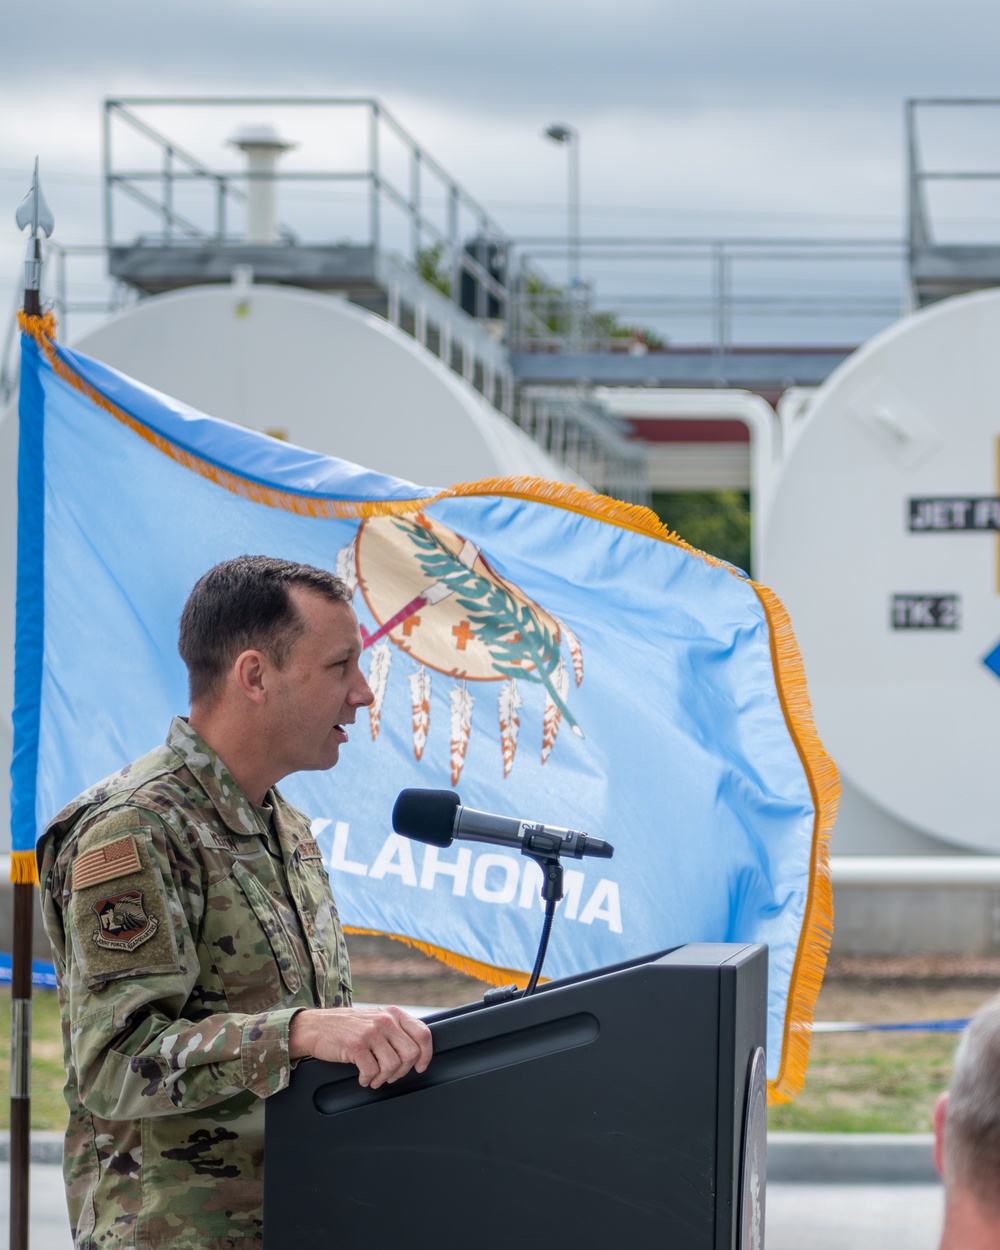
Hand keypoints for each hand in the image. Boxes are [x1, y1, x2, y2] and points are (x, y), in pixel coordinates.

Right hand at [289, 1005, 432, 1088]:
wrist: (315, 1027)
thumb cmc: (346, 1027)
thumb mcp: (375, 1019)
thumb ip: (394, 1029)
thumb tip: (416, 1051)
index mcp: (393, 1014)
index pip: (423, 1034)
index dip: (426, 1055)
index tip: (420, 1066)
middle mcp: (385, 1020)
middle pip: (411, 1054)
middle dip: (402, 1071)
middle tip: (389, 1076)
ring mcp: (371, 1032)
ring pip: (393, 1065)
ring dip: (384, 1078)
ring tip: (374, 1078)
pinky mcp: (356, 1045)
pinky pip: (373, 1072)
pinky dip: (368, 1080)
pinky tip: (363, 1078)